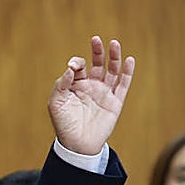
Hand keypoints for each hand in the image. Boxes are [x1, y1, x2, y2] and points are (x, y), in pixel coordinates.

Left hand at [47, 36, 134, 154]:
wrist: (77, 144)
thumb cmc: (64, 124)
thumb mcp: (56, 103)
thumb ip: (61, 84)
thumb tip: (70, 68)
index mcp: (76, 85)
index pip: (79, 66)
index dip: (76, 63)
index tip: (73, 68)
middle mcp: (91, 86)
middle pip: (97, 63)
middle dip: (97, 51)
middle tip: (95, 39)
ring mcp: (104, 93)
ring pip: (112, 70)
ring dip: (114, 57)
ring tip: (114, 43)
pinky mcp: (115, 102)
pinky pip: (123, 84)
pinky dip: (127, 72)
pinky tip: (129, 60)